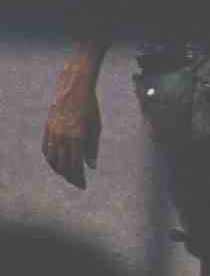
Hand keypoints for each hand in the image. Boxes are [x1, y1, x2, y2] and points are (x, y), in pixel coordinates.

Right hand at [42, 60, 101, 188]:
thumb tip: (92, 167)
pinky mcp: (47, 129)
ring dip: (60, 170)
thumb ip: (93, 148)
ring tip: (69, 175)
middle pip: (63, 165)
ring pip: (52, 160)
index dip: (78, 178)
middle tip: (78, 183)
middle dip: (70, 177)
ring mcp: (52, 133)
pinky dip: (51, 159)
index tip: (83, 185)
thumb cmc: (90, 108)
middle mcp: (62, 137)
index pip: (75, 166)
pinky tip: (58, 163)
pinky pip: (46, 149)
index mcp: (77, 138)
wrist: (73, 89)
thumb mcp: (96, 128)